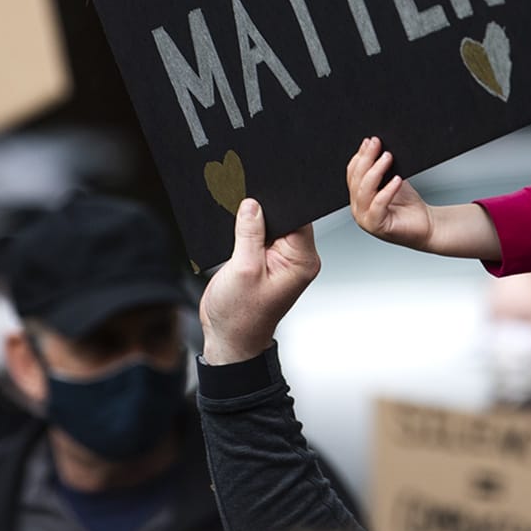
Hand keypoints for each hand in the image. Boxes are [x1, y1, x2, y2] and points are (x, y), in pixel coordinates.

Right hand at [200, 199, 319, 364]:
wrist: (228, 339)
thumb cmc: (240, 316)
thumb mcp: (243, 270)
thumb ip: (249, 233)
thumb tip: (253, 204)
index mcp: (302, 261)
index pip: (299, 217)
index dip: (281, 202)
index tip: (262, 190)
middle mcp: (296, 259)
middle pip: (285, 219)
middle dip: (265, 210)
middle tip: (242, 202)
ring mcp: (280, 260)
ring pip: (270, 226)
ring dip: (252, 222)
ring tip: (234, 222)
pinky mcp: (264, 261)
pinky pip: (258, 237)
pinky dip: (245, 232)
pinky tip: (232, 231)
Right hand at [347, 136, 433, 248]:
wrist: (426, 225)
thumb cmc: (409, 206)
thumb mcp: (393, 181)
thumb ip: (384, 169)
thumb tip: (379, 147)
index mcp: (358, 197)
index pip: (352, 173)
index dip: (360, 156)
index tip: (370, 141)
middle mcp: (358, 208)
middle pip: (357, 179)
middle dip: (367, 159)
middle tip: (377, 144)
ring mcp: (365, 218)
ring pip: (364, 190)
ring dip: (376, 171)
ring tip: (387, 157)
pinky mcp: (376, 226)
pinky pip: (378, 204)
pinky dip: (387, 190)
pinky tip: (397, 180)